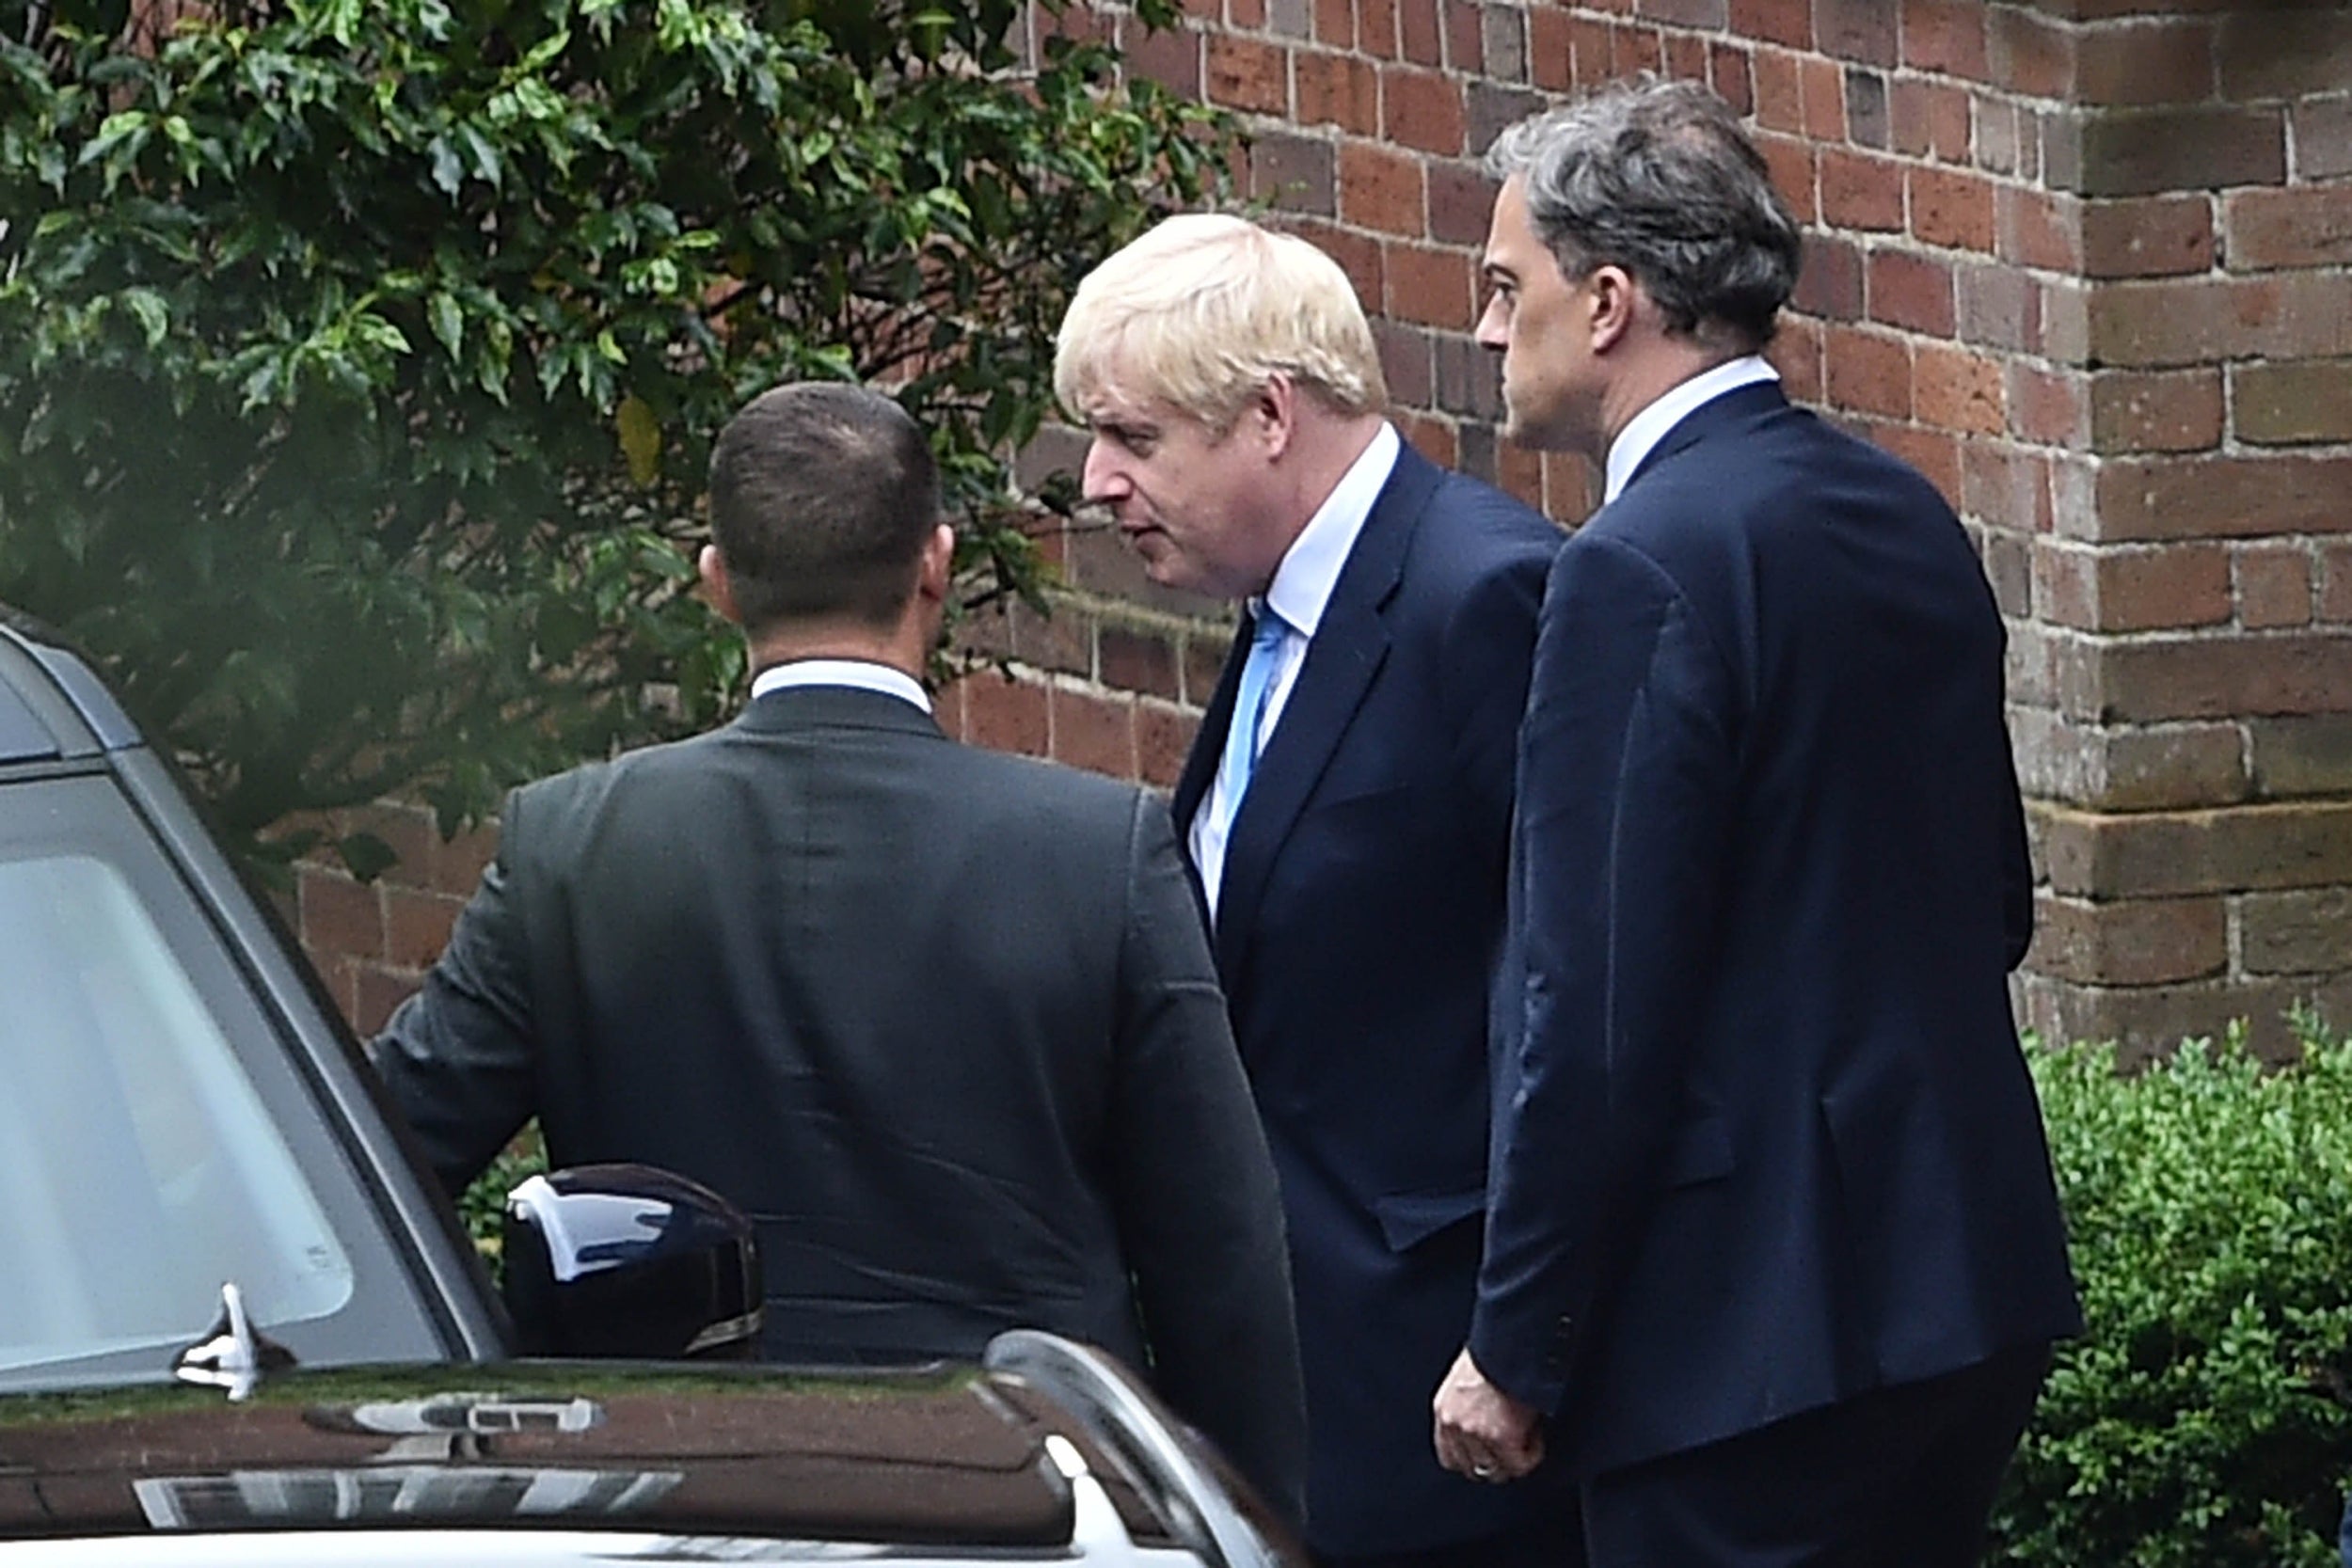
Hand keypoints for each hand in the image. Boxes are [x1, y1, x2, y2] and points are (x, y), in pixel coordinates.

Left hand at [1432, 1347, 1544, 1482]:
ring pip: (1497, 1471)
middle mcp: (1455, 1426)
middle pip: (1473, 1470)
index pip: (1449, 1457)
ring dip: (1514, 1460)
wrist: (1509, 1340)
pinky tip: (1537, 1435)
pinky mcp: (1502, 1437)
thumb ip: (1467, 1408)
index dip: (1474, 1460)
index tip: (1490, 1454)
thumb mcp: (1466, 1380)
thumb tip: (1485, 1425)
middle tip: (1514, 1449)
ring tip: (1527, 1440)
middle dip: (1496, 1463)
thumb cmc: (1494, 1350)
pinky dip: (1532, 1454)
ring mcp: (1476, 1434)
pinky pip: (1520, 1464)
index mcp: (1443, 1410)